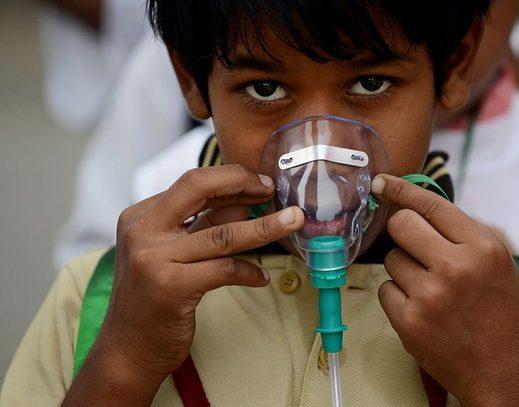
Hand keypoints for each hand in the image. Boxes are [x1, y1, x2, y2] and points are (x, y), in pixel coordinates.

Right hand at [65, 165, 303, 404]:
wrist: (126, 350)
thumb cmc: (153, 300)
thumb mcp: (170, 253)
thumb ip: (201, 226)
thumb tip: (245, 203)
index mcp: (140, 216)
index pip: (191, 183)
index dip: (230, 178)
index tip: (259, 183)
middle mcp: (142, 231)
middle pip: (199, 188)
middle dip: (243, 183)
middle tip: (272, 189)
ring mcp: (153, 258)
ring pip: (223, 233)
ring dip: (264, 227)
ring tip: (293, 221)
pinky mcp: (171, 287)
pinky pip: (225, 269)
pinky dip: (250, 271)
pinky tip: (262, 276)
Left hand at [372, 174, 518, 406]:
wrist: (505, 372)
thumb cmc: (503, 314)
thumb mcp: (498, 263)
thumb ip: (463, 233)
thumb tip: (419, 204)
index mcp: (483, 247)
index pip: (431, 205)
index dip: (402, 189)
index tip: (381, 182)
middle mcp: (455, 267)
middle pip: (401, 225)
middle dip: (403, 231)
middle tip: (416, 248)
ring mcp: (429, 296)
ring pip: (391, 259)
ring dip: (405, 270)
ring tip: (431, 290)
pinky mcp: (408, 322)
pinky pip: (385, 290)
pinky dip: (398, 297)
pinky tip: (422, 310)